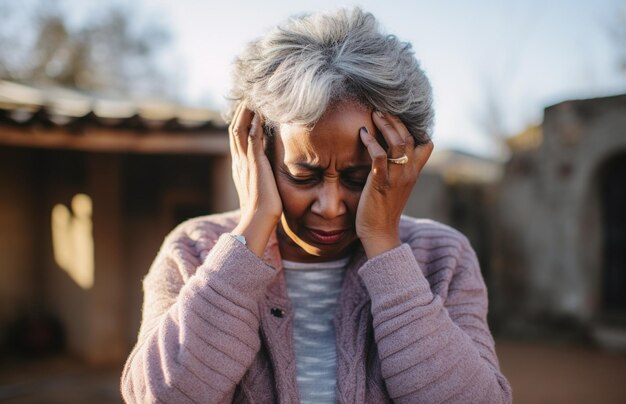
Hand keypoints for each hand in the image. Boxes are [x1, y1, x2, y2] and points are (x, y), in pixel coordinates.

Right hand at [229, 103, 281, 256]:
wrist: (258, 220)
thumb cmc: (264, 209)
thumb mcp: (261, 187)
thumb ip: (261, 176)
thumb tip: (268, 171)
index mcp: (239, 166)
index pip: (237, 139)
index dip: (241, 122)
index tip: (249, 109)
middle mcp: (239, 161)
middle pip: (235, 130)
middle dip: (241, 112)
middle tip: (249, 96)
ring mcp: (245, 162)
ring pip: (240, 130)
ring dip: (246, 113)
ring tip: (253, 98)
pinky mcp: (255, 164)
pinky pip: (252, 139)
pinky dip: (255, 125)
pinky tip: (260, 113)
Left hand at [356, 111, 433, 257]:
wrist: (380, 233)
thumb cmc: (383, 209)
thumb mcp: (395, 187)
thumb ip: (396, 170)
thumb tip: (387, 154)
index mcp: (414, 173)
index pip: (425, 144)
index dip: (414, 128)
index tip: (399, 117)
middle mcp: (409, 172)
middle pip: (409, 137)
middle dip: (395, 120)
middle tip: (381, 109)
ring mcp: (397, 177)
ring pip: (398, 142)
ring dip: (386, 125)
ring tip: (374, 114)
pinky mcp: (381, 182)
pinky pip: (380, 155)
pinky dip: (371, 141)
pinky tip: (362, 133)